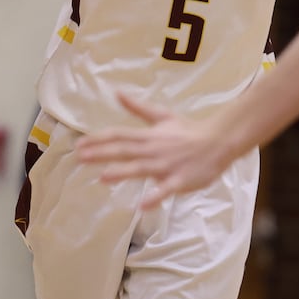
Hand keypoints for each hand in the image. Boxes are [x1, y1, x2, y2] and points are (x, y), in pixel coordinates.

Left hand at [75, 94, 238, 208]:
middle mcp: (154, 149)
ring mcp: (167, 166)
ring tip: (103, 178)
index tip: (79, 144)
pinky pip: (166, 190)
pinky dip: (155, 197)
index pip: (119, 135)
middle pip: (125, 150)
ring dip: (123, 172)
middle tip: (80, 158)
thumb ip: (138, 107)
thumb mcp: (162, 116)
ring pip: (142, 168)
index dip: (98, 139)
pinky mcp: (180, 180)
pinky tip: (143, 205)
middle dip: (102, 154)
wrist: (219, 141)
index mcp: (149, 135)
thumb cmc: (189, 131)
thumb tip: (117, 93)